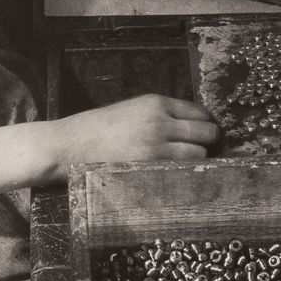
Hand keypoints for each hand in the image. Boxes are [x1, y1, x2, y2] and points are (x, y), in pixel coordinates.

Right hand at [43, 95, 218, 170]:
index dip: (208, 125)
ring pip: (199, 155)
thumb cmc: (99, 129)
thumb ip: (161, 115)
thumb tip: (192, 128)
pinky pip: (181, 172)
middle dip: (210, 143)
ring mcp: (156, 146)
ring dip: (198, 162)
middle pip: (207, 132)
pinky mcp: (149, 167)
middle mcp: (160, 122)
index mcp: (156, 103)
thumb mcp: (132, 110)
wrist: (70, 145)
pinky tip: (178, 177)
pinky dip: (184, 175)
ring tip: (187, 166)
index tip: (208, 135)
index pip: (200, 111)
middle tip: (204, 152)